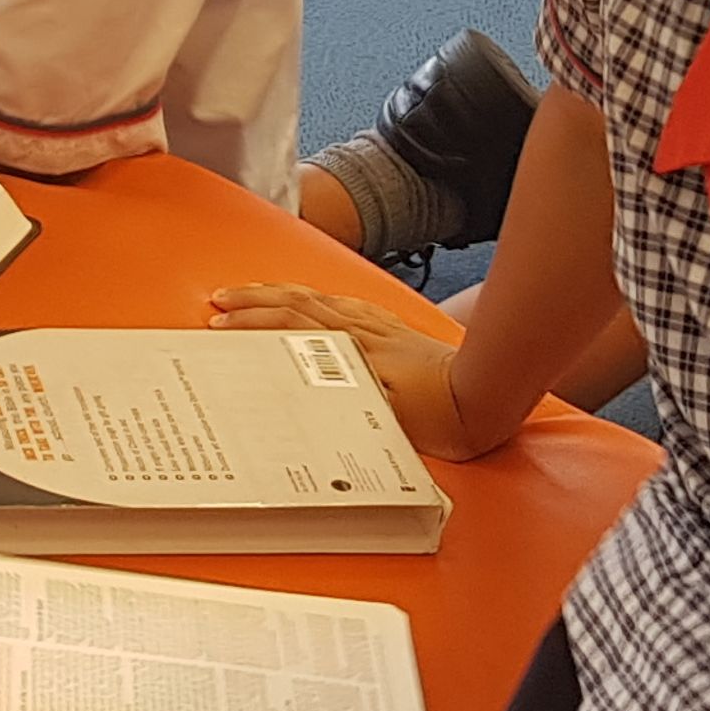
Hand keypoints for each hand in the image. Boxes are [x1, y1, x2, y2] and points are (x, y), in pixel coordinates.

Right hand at [209, 284, 479, 459]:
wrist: (489, 394)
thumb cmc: (443, 416)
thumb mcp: (387, 418)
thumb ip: (346, 398)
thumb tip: (302, 390)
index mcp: (352, 351)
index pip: (289, 325)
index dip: (251, 323)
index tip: (220, 325)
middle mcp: (360, 331)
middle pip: (295, 304)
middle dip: (253, 300)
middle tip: (220, 300)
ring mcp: (377, 326)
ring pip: (316, 299)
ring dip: (278, 293)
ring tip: (251, 292)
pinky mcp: (394, 328)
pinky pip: (345, 303)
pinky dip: (319, 298)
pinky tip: (314, 299)